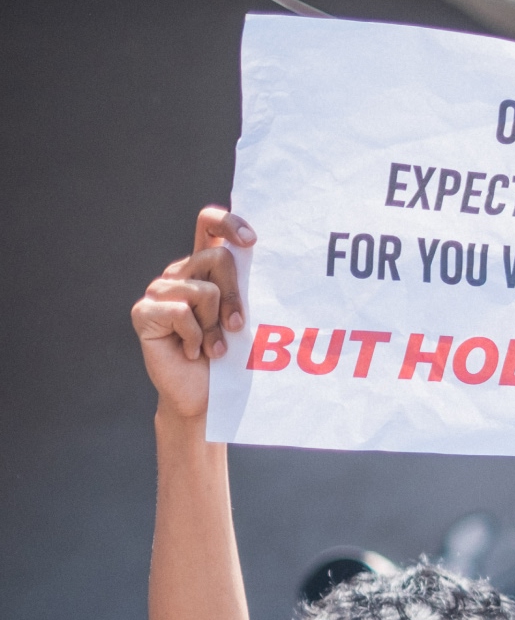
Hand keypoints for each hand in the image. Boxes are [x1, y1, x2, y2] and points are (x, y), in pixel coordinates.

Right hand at [129, 208, 254, 420]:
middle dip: (236, 295)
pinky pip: (181, 311)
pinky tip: (192, 351)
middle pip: (217, 257)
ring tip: (212, 346)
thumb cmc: (232, 358)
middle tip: (236, 327)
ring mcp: (160, 290)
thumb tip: (265, 259)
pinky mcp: (144, 311)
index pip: (209, 224)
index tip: (252, 241)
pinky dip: (195, 336)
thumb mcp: (246, 317)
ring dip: (215, 325)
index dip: (229, 223)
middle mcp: (181, 272)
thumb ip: (248, 286)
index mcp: (205, 267)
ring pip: (204, 289)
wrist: (207, 396)